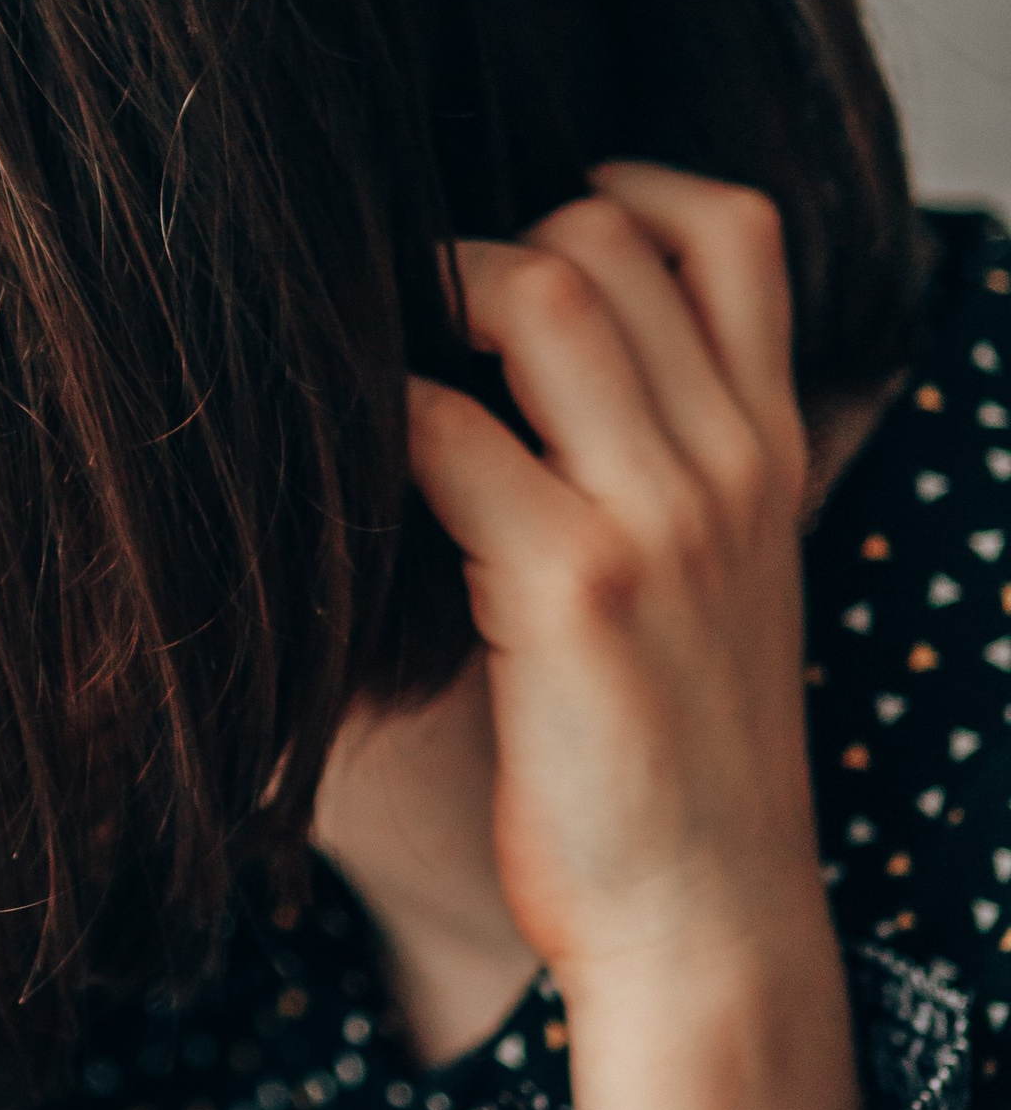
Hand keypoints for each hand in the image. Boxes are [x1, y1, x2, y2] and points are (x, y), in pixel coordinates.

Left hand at [408, 166, 861, 1109]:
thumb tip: (530, 380)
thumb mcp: (717, 585)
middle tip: (408, 322)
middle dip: (487, 244)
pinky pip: (447, 430)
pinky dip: (375, 414)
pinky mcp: (573, 587)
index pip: (733, 227)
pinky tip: (338, 460)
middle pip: (609, 238)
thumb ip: (666, 471)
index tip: (530, 227)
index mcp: (772, 449)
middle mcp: (732, 461)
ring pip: (542, 295)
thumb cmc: (675, 762)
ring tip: (370, 367)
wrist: (704, 921)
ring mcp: (661, 516)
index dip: (617, 188)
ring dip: (430, 302)